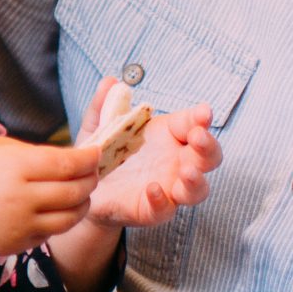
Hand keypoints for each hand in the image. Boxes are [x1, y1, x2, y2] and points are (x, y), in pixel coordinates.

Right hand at [0, 134, 99, 264]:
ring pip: (71, 217)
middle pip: (75, 190)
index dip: (89, 158)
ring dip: (83, 203)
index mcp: (15, 167)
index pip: (67, 163)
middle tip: (93, 171)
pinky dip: (62, 219)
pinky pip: (52, 232)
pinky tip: (58, 208)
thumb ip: (31, 152)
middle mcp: (21, 197)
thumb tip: (66, 158)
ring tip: (81, 192)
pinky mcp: (18, 243)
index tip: (96, 152)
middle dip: (91, 179)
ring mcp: (21, 224)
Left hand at [84, 77, 218, 227]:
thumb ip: (103, 105)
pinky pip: (164, 210)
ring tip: (187, 172)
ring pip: (197, 190)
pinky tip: (152, 190)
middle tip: (199, 137)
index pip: (193, 123)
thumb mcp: (97, 126)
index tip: (204, 112)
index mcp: (168, 135)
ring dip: (196, 181)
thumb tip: (110, 81)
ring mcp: (167, 188)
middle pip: (208, 156)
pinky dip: (161, 201)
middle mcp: (175, 162)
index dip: (201, 118)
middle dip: (208, 147)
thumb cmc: (102, 152)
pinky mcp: (151, 210)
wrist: (84, 188)